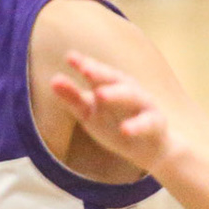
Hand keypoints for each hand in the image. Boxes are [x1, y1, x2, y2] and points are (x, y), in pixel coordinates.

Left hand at [49, 51, 178, 172]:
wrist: (149, 150)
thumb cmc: (117, 125)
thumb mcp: (90, 114)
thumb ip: (73, 98)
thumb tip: (53, 79)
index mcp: (111, 85)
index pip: (97, 72)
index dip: (85, 64)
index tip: (69, 57)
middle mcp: (129, 90)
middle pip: (115, 78)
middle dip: (101, 73)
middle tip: (85, 70)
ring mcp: (144, 105)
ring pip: (132, 96)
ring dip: (117, 94)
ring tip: (100, 95)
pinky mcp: (156, 123)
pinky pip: (147, 123)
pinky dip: (137, 126)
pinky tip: (124, 130)